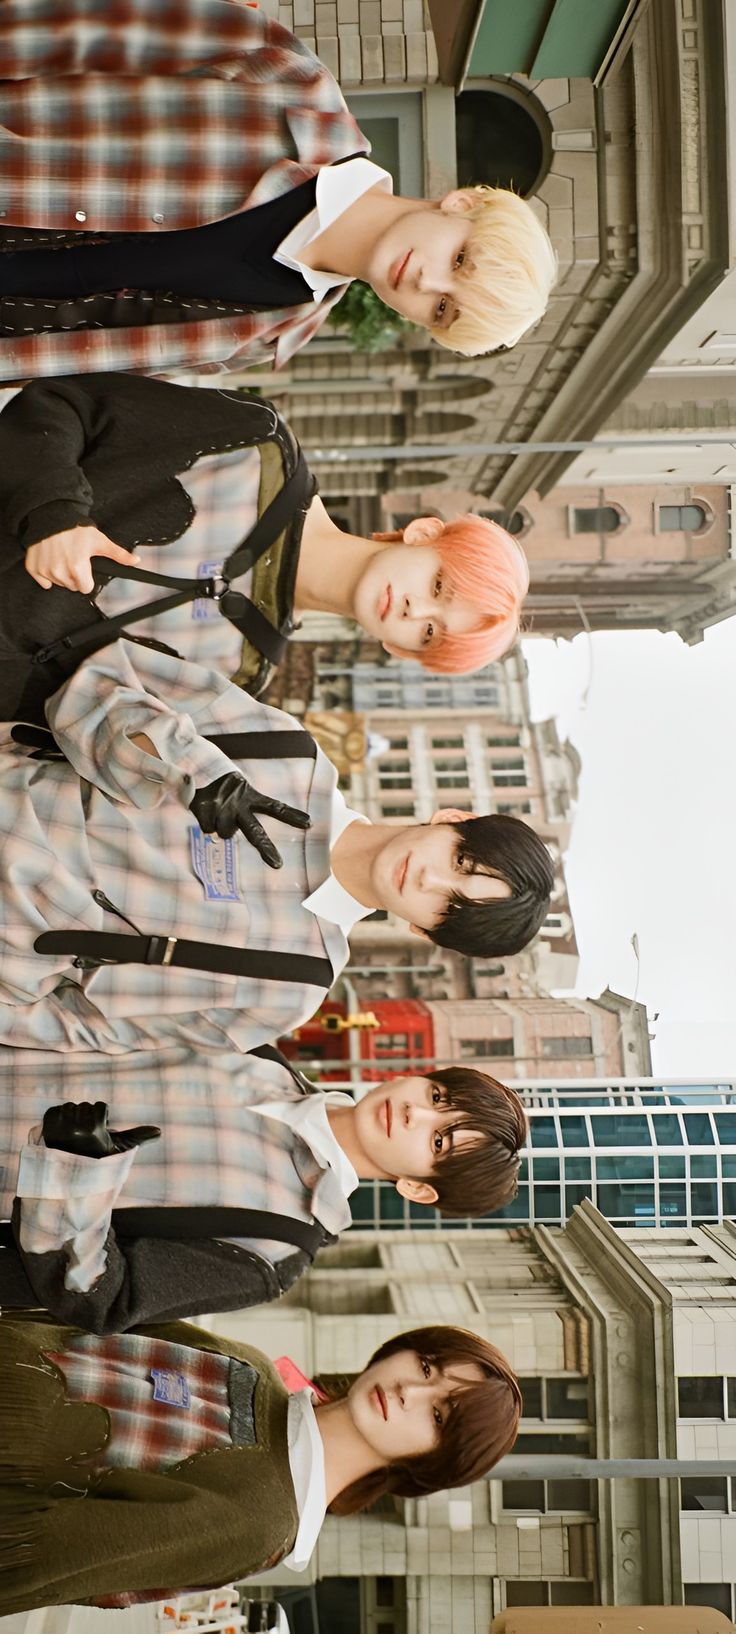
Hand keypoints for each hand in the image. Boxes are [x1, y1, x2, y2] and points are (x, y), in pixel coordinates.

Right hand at [25, 526, 138, 594]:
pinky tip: (51, 560)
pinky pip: (42, 581)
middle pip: (71, 586)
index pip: (85, 588)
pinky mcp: (33, 567)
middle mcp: (60, 572)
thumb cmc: (76, 528)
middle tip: (73, 558)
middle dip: (74, 575)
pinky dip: (45, 573)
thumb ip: (118, 554)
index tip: (85, 565)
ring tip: (62, 556)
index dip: (87, 578)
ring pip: (58, 583)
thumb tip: (135, 561)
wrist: (51, 515)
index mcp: (77, 568)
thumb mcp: (99, 540)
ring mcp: (45, 570)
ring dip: (61, 573)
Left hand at [42, 1100, 160, 1158]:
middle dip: (86, 1118)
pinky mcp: (45, 1127)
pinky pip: (54, 1110)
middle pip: (84, 1106)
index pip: (99, 1106)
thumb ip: (138, 1137)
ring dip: (71, 1118)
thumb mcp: (119, 1149)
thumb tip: (159, 1131)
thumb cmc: (97, 1161)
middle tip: (84, 1137)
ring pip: (69, 1107)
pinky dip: (58, 1119)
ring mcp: (58, 1127)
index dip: (101, 1120)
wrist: (68, 1176)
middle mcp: (75, 1128)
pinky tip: (61, 1133)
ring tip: (72, 1136)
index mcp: (94, 1130)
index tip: (97, 1135)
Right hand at [190, 770, 310, 869]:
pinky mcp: (206, 808)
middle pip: (255, 831)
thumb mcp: (242, 795)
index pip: (276, 808)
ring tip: (216, 811)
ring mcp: (223, 807)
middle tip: (277, 864)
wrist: (198, 768)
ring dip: (220, 827)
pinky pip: (208, 829)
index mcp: (252, 798)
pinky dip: (206, 823)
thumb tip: (241, 841)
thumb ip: (247, 816)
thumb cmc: (224, 788)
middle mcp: (240, 804)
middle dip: (266, 848)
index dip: (292, 816)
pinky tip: (205, 810)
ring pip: (225, 834)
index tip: (310, 823)